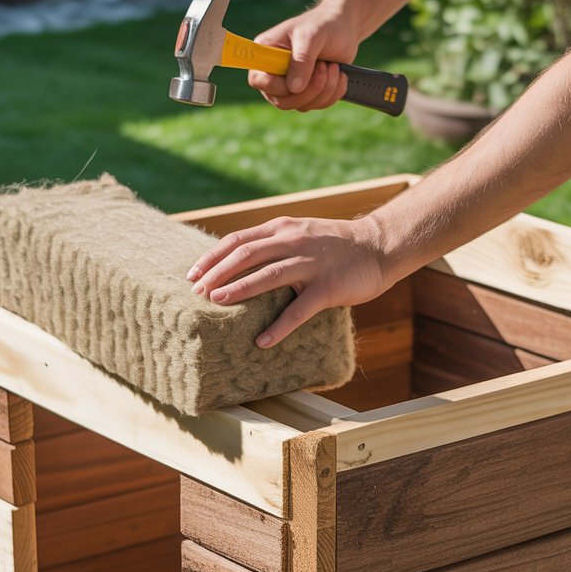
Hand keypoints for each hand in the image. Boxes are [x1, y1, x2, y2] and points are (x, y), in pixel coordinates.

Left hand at [186, 213, 388, 346]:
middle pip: (245, 256)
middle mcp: (293, 242)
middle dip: (217, 275)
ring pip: (267, 276)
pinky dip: (278, 327)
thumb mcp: (300, 233)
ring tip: (216, 304)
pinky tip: (262, 342)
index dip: (211, 258)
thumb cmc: (336, 245)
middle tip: (198, 294)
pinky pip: (298, 310)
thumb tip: (237, 263)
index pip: (237, 241)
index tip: (192, 275)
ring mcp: (311, 264)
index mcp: (282, 229)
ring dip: (239, 290)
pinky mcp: (328, 287)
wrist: (378, 245)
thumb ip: (273, 244)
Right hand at [248, 2, 358, 112]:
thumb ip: (301, 60)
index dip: (277, 86)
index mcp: (266, 53)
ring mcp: (290, 85)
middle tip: (325, 67)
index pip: (258, 80)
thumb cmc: (323, 25)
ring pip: (301, 105)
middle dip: (309, 90)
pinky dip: (332, 93)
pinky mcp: (307, 92)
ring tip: (333, 67)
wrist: (343, 28)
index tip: (300, 77)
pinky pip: (316, 105)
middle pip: (282, 101)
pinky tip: (338, 75)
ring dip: (324, 89)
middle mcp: (274, 72)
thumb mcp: (311, 36)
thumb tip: (294, 88)